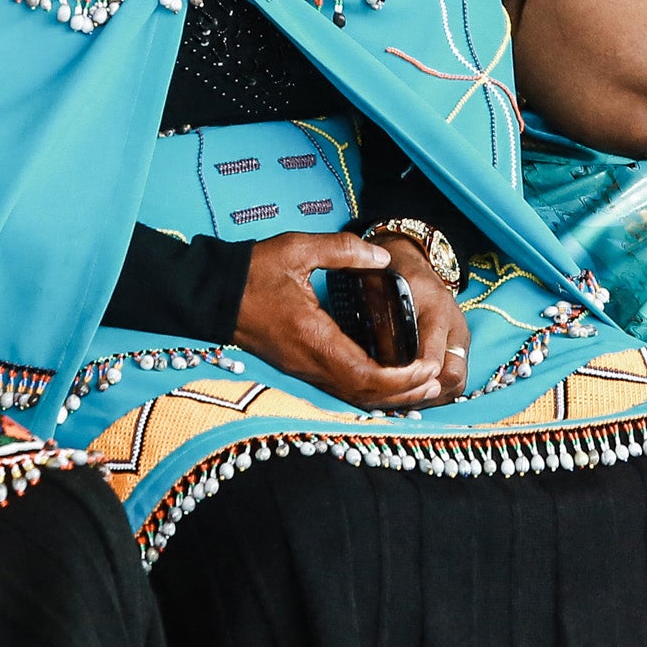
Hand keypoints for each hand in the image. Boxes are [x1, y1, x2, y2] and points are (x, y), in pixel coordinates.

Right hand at [234, 230, 456, 409]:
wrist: (211, 293)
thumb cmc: (252, 272)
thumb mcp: (297, 249)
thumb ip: (343, 251)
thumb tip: (382, 258)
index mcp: (314, 338)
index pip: (364, 374)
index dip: (400, 377)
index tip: (427, 366)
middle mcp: (310, 363)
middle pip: (364, 395)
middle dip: (403, 394)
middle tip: (435, 382)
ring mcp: (303, 369)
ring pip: (352, 397)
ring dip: (389, 397)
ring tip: (421, 387)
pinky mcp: (300, 367)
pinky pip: (340, 388)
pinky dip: (369, 391)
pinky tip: (388, 382)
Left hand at [372, 230, 470, 406]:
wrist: (415, 258)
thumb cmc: (396, 272)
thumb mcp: (386, 287)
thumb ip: (380, 316)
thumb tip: (369, 352)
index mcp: (437, 311)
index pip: (434, 358)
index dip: (416, 379)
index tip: (395, 388)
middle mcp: (455, 327)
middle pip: (453, 377)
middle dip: (427, 393)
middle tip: (399, 401)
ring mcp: (460, 338)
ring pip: (456, 382)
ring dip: (433, 396)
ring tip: (405, 401)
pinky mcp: (458, 345)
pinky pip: (455, 377)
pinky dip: (436, 390)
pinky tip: (413, 393)